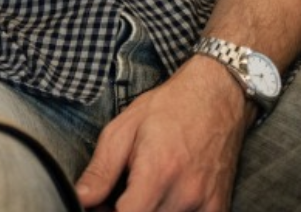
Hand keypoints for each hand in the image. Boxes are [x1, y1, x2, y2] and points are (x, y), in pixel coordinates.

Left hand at [75, 57, 250, 210]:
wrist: (217, 100)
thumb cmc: (168, 109)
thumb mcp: (122, 131)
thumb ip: (100, 170)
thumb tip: (81, 199)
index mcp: (158, 172)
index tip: (99, 204)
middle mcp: (186, 194)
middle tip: (114, 198)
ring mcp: (207, 205)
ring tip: (138, 194)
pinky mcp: (219, 208)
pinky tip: (161, 198)